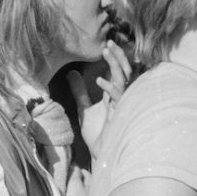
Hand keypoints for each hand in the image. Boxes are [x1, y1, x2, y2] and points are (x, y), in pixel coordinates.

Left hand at [68, 41, 132, 159]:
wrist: (99, 153)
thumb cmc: (96, 134)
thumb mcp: (84, 108)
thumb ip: (79, 92)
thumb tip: (71, 74)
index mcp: (113, 95)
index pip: (118, 72)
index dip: (114, 58)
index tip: (107, 44)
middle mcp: (120, 98)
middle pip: (125, 72)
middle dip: (119, 57)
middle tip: (110, 42)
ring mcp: (121, 106)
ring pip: (124, 80)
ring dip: (116, 65)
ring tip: (107, 52)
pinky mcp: (119, 115)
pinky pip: (118, 98)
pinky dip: (110, 88)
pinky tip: (99, 81)